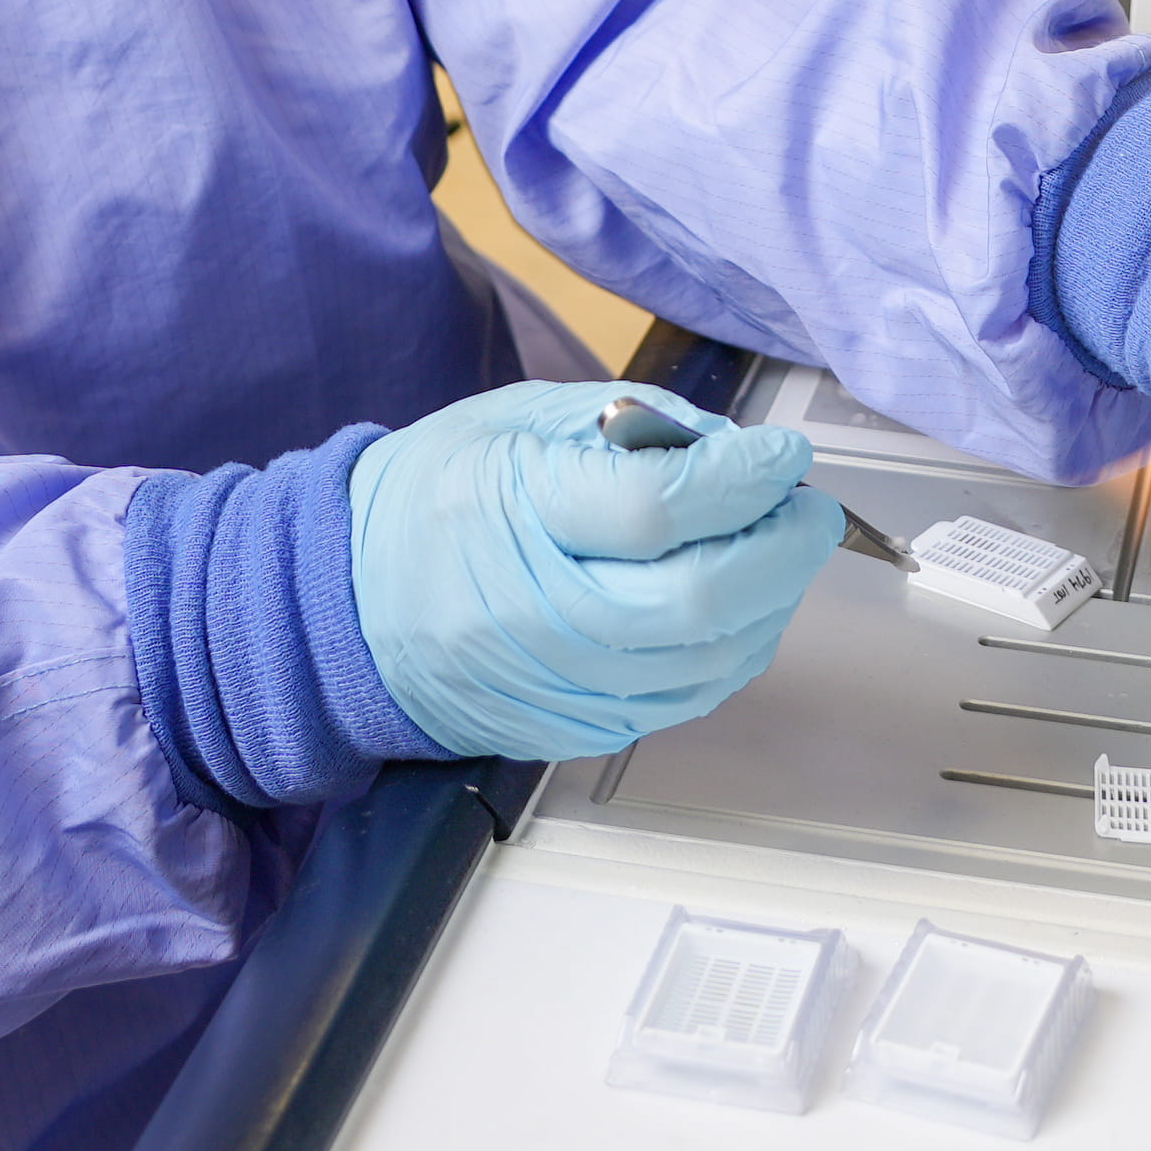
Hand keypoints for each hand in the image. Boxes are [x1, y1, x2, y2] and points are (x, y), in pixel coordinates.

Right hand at [345, 382, 841, 760]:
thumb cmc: (429, 502)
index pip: (660, 509)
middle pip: (701, 599)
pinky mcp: (575, 731)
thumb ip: (633, 425)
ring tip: (777, 551)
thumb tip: (735, 451)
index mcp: (517, 516)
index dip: (744, 480)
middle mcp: (539, 614)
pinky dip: (733, 651)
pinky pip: (686, 700)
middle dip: (783, 549)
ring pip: (710, 661)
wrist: (344, 608)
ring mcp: (559, 685)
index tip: (782, 457)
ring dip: (771, 603)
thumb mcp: (520, 420)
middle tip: (806, 510)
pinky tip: (738, 606)